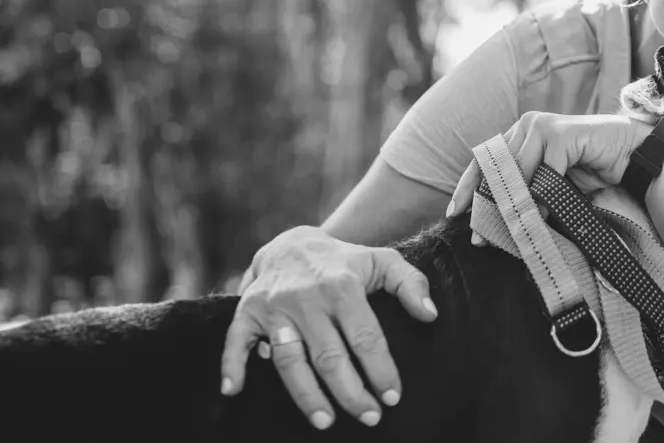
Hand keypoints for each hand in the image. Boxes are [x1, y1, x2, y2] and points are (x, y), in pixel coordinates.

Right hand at [219, 226, 437, 428]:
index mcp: (343, 286)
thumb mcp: (384, 261)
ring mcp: (275, 306)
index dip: (380, 370)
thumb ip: (411, 284)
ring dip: (306, 394)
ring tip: (326, 421)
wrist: (293, 243)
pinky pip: (235, 342)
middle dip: (350, 392)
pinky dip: (232, 366)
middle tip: (369, 417)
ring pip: (290, 360)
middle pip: (330, 356)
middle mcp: (307, 298)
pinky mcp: (247, 312)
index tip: (392, 396)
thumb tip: (430, 316)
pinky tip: (234, 391)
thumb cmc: (345, 262)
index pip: (365, 336)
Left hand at [447, 112, 650, 217]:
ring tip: (510, 234)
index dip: (468, 186)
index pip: (484, 159)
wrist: (631, 155)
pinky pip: (543, 173)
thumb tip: (495, 222)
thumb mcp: (551, 184)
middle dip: (487, 205)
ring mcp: (543, 126)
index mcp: (520, 133)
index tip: (454, 213)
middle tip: (480, 236)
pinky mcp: (561, 134)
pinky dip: (541, 199)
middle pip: (495, 168)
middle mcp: (527, 125)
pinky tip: (541, 219)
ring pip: (516, 172)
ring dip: (513, 206)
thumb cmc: (592, 170)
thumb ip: (526, 193)